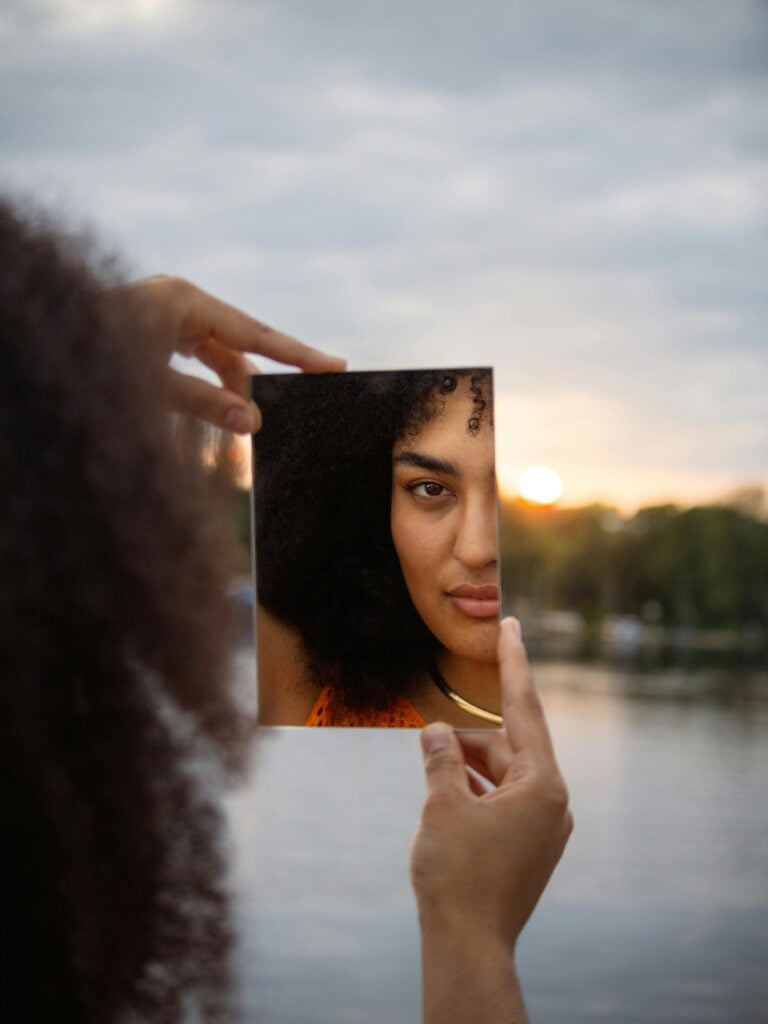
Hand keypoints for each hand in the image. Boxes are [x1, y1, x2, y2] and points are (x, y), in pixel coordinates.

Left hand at [112, 275, 345, 432]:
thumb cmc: (90, 358)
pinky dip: (206, 383)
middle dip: (258, 382)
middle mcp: (179, 300)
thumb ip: (204, 403)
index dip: (297, 353)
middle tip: (292, 412)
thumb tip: (253, 422)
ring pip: (216, 353)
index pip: (255, 332)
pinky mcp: (153, 327)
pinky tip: (220, 406)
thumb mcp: (150, 385)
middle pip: (237, 344)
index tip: (335, 365)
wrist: (35, 340)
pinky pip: (195, 356)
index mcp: (184, 301)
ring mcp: (165, 311)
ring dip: (229, 389)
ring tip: (246, 425)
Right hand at [410, 617, 571, 951]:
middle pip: (509, 748)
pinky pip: (504, 802)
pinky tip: (446, 793)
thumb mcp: (441, 804)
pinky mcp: (530, 848)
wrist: (468, 947)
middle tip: (429, 734)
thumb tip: (436, 730)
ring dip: (468, 768)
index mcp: (543, 786)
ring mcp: (544, 828)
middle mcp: (553, 803)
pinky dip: (476, 791)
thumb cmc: (457, 874)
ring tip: (431, 769)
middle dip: (467, 739)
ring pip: (504, 776)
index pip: (525, 710)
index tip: (512, 626)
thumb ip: (441, 758)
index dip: (514, 664)